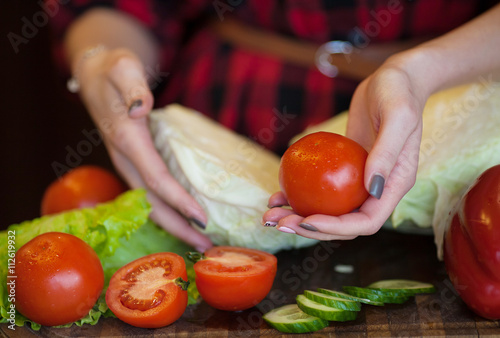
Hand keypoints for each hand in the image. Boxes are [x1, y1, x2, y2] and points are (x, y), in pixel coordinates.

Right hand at [76, 47, 212, 250]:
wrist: (94, 75)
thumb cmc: (113, 70)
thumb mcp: (122, 67)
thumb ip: (132, 87)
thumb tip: (139, 109)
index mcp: (127, 140)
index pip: (156, 178)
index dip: (178, 200)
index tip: (202, 218)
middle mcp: (125, 158)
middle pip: (152, 202)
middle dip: (178, 226)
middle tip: (206, 244)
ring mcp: (128, 163)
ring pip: (150, 202)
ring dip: (174, 223)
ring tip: (200, 239)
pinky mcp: (134, 162)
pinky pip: (152, 192)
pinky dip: (169, 209)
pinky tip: (186, 217)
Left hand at [263, 55, 427, 239]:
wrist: (394, 78)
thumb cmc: (399, 93)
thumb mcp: (398, 117)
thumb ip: (387, 153)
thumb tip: (372, 188)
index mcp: (394, 186)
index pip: (366, 221)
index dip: (337, 228)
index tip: (307, 221)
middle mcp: (378, 190)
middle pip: (343, 223)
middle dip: (310, 228)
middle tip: (279, 222)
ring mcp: (360, 181)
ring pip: (329, 209)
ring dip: (299, 216)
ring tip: (271, 214)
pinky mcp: (345, 170)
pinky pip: (322, 188)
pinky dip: (300, 194)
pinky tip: (278, 192)